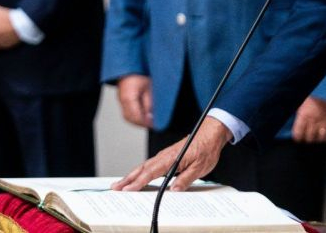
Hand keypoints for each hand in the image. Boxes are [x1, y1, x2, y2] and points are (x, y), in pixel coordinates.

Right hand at [112, 117, 230, 191]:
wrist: (209, 134)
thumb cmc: (205, 148)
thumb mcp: (200, 168)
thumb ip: (185, 179)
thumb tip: (173, 190)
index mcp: (171, 158)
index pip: (151, 172)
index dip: (138, 182)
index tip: (128, 189)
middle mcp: (164, 156)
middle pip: (142, 169)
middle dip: (127, 179)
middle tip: (116, 187)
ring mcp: (164, 156)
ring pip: (144, 166)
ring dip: (131, 175)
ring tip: (121, 184)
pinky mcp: (166, 156)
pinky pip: (149, 165)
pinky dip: (140, 171)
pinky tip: (136, 177)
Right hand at [117, 75, 153, 127]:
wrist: (129, 67)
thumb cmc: (139, 75)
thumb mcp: (148, 89)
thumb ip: (149, 104)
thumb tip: (151, 117)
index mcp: (129, 98)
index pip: (136, 116)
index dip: (145, 122)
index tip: (153, 124)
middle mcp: (122, 100)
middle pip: (130, 118)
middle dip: (141, 123)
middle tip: (151, 124)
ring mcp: (120, 100)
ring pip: (127, 117)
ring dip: (137, 121)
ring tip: (147, 120)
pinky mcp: (121, 99)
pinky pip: (126, 112)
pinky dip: (133, 116)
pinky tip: (141, 115)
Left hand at [292, 96, 325, 142]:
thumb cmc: (314, 89)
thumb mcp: (302, 98)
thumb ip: (298, 109)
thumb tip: (293, 115)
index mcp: (304, 114)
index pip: (298, 133)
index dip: (297, 137)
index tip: (297, 137)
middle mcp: (315, 120)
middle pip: (310, 138)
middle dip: (307, 138)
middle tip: (307, 136)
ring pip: (321, 138)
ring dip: (318, 138)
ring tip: (317, 136)